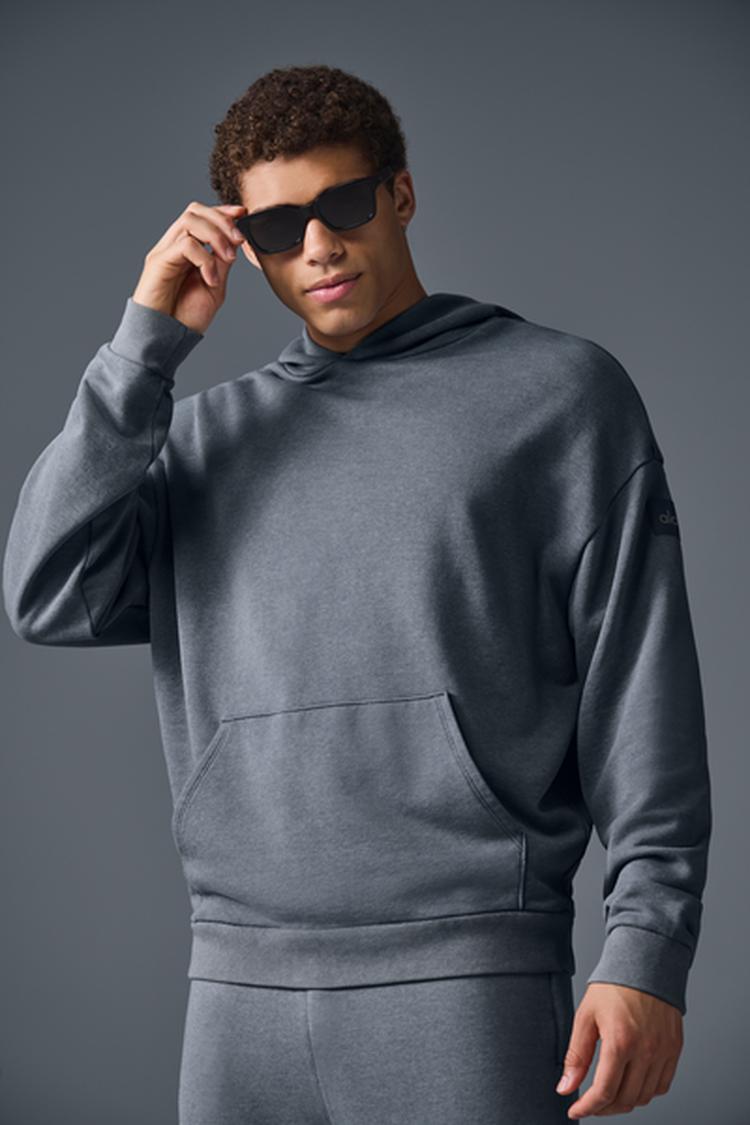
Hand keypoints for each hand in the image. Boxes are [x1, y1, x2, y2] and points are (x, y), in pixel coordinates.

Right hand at [131, 200, 247, 333]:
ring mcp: (165, 252)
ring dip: (216, 236)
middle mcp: (173, 246)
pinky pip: (185, 245)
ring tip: (228, 259)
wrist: (167, 339)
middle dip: (221, 219)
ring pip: (190, 221)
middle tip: (239, 239)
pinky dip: (205, 259)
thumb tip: (236, 239)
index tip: (243, 214)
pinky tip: (211, 279)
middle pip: (195, 210)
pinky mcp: (159, 262)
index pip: (202, 216)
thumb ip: (222, 262)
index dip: (223, 211)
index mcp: (187, 250)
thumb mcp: (215, 285)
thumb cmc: (186, 317)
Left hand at [556, 982, 683, 1117]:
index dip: (588, 1107)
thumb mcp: (586, 1016)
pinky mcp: (675, 1049)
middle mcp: (646, 1050)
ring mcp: (664, 1051)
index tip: (575, 1110)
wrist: (645, 963)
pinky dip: (645, 1091)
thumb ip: (576, 1056)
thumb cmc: (613, 986)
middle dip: (603, 1108)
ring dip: (624, 1102)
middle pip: (625, 1099)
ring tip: (607, 1093)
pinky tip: (630, 1083)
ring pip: (644, 1096)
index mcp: (621, 1041)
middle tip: (589, 1103)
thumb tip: (565, 1087)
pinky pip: (662, 1085)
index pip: (604, 1091)